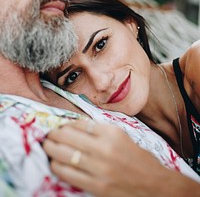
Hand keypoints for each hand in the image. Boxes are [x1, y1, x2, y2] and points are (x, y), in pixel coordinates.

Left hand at [43, 120, 199, 196]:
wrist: (152, 183)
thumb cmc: (136, 156)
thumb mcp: (121, 135)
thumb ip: (99, 129)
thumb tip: (75, 125)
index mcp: (112, 133)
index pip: (80, 124)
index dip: (66, 124)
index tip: (61, 125)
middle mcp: (105, 149)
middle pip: (68, 137)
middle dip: (54, 134)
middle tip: (49, 135)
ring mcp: (100, 169)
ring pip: (65, 155)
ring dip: (52, 150)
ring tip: (48, 146)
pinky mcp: (97, 186)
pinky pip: (69, 175)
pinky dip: (58, 167)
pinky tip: (55, 163)